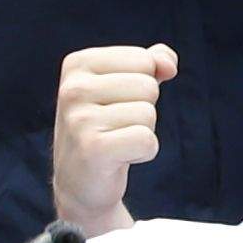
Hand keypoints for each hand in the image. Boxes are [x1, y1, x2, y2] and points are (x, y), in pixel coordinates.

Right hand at [50, 41, 177, 233]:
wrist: (80, 182)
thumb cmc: (107, 127)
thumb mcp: (125, 86)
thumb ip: (151, 62)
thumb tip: (169, 64)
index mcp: (78, 64)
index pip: (144, 60)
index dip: (143, 86)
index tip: (116, 104)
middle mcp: (73, 88)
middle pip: (149, 86)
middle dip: (144, 110)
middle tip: (116, 127)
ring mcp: (79, 119)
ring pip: (149, 113)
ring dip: (142, 132)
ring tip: (116, 142)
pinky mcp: (93, 148)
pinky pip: (147, 140)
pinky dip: (143, 152)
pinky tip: (119, 158)